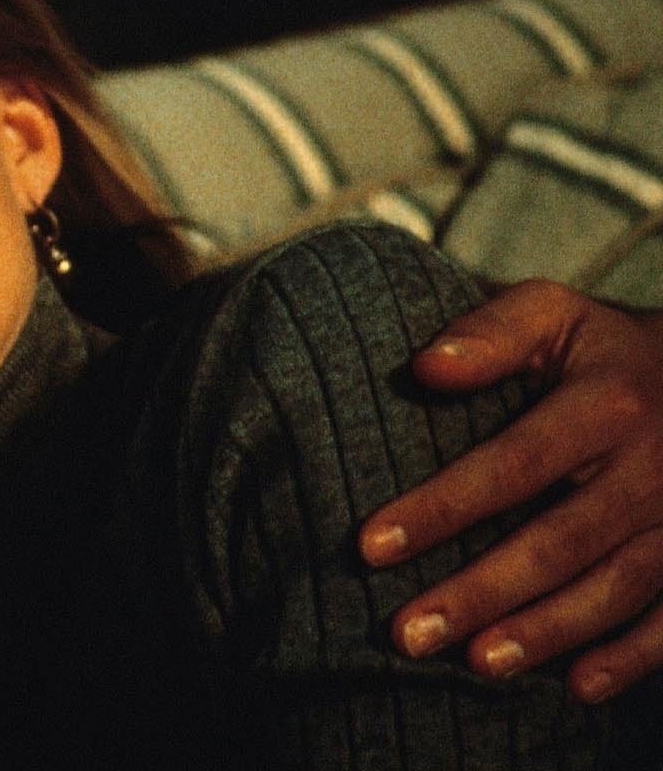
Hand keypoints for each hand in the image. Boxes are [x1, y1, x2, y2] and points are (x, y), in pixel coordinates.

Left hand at [358, 279, 662, 701]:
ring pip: (614, 587)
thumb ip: (492, 333)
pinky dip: (632, 657)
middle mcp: (653, 468)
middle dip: (480, 591)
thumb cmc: (605, 350)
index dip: (442, 508)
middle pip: (558, 540)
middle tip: (406, 634)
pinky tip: (577, 687)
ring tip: (475, 665)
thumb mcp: (556, 315)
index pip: (512, 464)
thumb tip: (425, 366)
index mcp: (608, 404)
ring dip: (545, 632)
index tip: (369, 546)